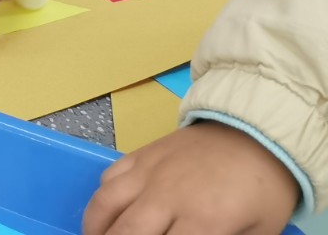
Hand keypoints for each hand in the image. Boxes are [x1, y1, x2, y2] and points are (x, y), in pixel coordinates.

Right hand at [83, 122, 299, 234]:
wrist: (255, 134)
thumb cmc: (262, 192)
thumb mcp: (260, 233)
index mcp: (204, 222)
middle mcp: (168, 198)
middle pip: (126, 232)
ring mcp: (149, 173)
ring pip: (106, 204)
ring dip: (96, 228)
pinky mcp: (141, 154)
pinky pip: (109, 178)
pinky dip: (103, 199)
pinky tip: (108, 213)